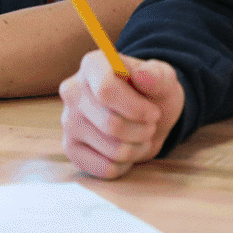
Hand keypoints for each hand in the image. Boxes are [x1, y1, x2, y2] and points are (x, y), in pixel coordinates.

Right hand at [59, 50, 185, 178]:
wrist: (144, 114)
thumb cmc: (151, 92)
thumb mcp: (163, 78)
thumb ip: (157, 74)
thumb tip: (142, 74)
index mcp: (92, 64)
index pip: (106, 90)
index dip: (135, 108)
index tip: (154, 113)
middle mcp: (72, 90)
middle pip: (110, 124)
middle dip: (141, 131)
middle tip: (150, 126)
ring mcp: (68, 120)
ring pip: (110, 149)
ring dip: (136, 149)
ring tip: (140, 137)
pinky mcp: (70, 147)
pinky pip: (103, 168)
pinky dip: (124, 165)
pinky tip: (126, 151)